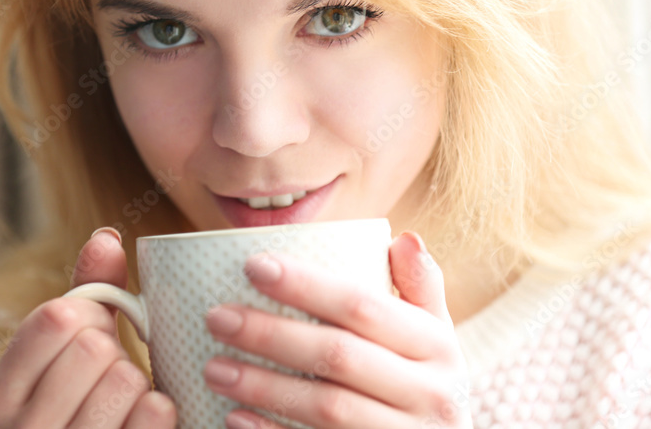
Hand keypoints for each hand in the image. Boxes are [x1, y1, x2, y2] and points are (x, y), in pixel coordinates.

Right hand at [0, 228, 176, 427]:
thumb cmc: (79, 417)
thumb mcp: (67, 360)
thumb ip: (86, 298)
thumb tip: (107, 238)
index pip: (54, 318)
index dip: (91, 314)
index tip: (96, 333)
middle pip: (92, 344)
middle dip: (116, 350)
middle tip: (112, 375)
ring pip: (125, 377)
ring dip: (139, 382)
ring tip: (124, 403)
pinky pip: (154, 414)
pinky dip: (161, 409)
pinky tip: (146, 419)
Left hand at [201, 231, 472, 427]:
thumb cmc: (427, 387)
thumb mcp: (437, 339)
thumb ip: (421, 288)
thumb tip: (403, 238)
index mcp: (437, 346)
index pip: (362, 305)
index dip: (306, 285)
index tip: (252, 266)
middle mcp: (430, 393)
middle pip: (338, 355)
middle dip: (271, 334)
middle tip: (216, 318)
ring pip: (326, 407)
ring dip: (263, 386)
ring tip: (213, 368)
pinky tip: (234, 418)